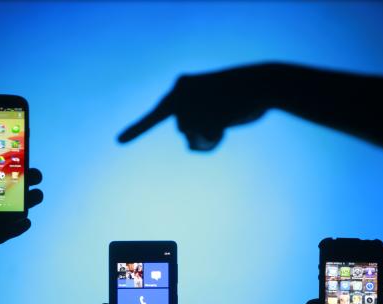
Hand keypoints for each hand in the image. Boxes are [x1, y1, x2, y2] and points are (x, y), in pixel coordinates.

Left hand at [0, 134, 43, 266]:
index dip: (11, 164)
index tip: (24, 155)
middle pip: (8, 192)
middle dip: (24, 183)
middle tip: (35, 175)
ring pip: (9, 213)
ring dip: (26, 204)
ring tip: (37, 196)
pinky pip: (2, 235)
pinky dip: (15, 229)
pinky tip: (27, 222)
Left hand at [118, 65, 274, 150]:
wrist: (263, 82)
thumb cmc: (241, 92)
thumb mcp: (214, 101)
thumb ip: (198, 115)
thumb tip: (193, 138)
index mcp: (180, 85)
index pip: (156, 114)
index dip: (137, 130)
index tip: (119, 142)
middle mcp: (179, 95)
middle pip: (181, 128)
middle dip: (200, 130)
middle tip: (221, 116)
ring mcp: (189, 108)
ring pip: (191, 136)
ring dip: (208, 134)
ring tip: (226, 115)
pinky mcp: (201, 118)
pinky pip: (203, 141)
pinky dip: (215, 138)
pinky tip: (227, 121)